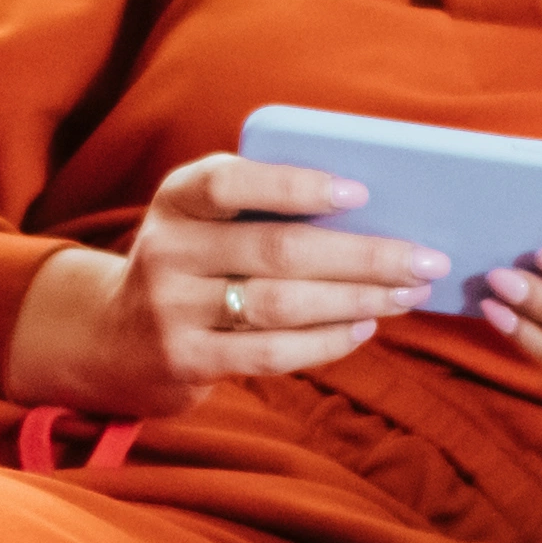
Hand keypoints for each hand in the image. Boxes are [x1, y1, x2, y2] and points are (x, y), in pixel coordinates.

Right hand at [9, 151, 442, 412]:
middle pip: (278, 250)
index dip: (295, 186)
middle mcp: (167, 249)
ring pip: (281, 304)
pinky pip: (271, 352)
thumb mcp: (206, 223)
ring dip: (356, 300)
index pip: (231, 182)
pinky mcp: (187, 360)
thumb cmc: (194, 265)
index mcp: (177, 199)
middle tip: (425, 259)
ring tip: (407, 295)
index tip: (360, 193)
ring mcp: (172, 310)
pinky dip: (327, 341)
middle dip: (362, 255)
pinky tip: (364, 328)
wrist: (116, 339)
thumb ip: (263, 209)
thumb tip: (376, 214)